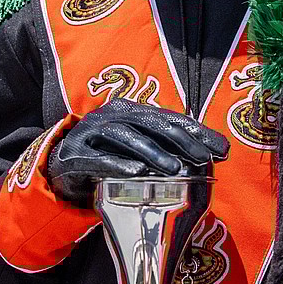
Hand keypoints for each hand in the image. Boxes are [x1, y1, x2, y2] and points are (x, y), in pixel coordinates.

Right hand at [45, 100, 229, 207]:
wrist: (60, 165)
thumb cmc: (108, 154)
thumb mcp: (138, 147)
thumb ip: (168, 147)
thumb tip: (212, 154)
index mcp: (131, 110)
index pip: (170, 118)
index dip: (198, 132)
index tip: (223, 150)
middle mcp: (112, 116)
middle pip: (152, 124)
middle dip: (181, 141)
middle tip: (204, 159)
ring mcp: (91, 132)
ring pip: (126, 137)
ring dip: (152, 152)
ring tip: (175, 169)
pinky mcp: (74, 154)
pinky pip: (97, 159)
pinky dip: (117, 164)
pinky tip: (136, 173)